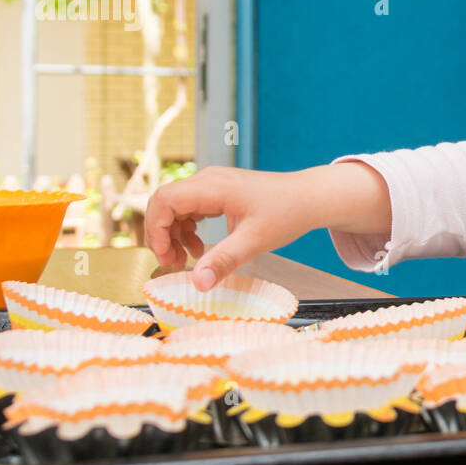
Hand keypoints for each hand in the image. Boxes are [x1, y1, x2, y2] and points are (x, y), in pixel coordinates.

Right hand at [144, 165, 320, 291]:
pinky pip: (191, 208)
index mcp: (212, 187)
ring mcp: (213, 185)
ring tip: (186, 260)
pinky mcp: (219, 193)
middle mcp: (208, 180)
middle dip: (162, 234)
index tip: (166, 257)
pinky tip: (201, 249)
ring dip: (175, 234)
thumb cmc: (286, 214)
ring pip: (176, 207)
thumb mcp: (255, 241)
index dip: (156, 229)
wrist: (310, 198)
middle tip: (173, 263)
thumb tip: (198, 284)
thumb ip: (224, 261)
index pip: (164, 200)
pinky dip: (188, 229)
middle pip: (165, 202)